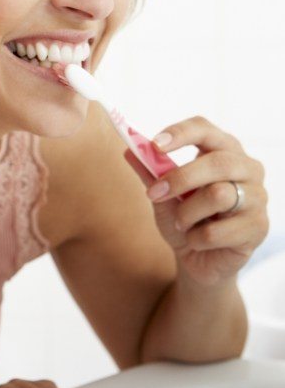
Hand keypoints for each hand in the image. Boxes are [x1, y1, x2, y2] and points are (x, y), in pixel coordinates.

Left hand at [127, 116, 268, 284]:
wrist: (198, 259)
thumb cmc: (184, 218)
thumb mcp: (163, 194)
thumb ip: (150, 172)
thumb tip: (129, 149)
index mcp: (223, 151)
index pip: (205, 129)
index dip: (180, 133)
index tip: (154, 145)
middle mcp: (248, 169)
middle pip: (217, 162)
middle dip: (180, 179)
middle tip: (154, 193)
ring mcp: (257, 198)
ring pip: (218, 195)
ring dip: (186, 214)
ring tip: (182, 223)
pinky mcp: (258, 228)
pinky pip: (216, 231)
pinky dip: (195, 238)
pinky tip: (197, 241)